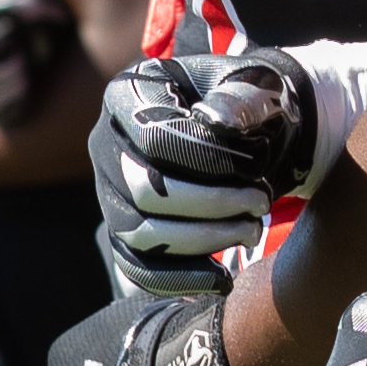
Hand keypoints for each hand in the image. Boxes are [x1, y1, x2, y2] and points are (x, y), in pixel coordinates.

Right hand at [93, 49, 319, 297]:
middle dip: (211, 204)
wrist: (253, 132)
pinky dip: (181, 278)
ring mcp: (111, 192)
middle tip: (260, 203)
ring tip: (251, 230)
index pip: (152, 137)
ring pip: (140, 234)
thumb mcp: (255, 87)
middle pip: (142, 190)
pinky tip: (222, 278)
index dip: (206, 159)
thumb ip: (241, 99)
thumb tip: (216, 123)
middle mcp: (107, 144)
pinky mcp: (125, 230)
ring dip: (204, 240)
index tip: (257, 166)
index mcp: (130, 94)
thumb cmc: (251, 104)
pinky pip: (139, 268)